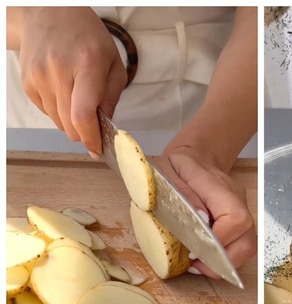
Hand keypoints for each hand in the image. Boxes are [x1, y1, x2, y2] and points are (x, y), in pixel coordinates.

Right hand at [16, 7, 125, 154]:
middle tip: (96, 129)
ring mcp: (38, 77)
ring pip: (58, 122)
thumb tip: (106, 129)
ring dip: (72, 121)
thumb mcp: (113, 64)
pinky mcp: (27, 83)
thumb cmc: (89, 39)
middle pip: (69, 124)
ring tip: (80, 99)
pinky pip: (47, 112)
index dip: (91, 138)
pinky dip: (59, 111)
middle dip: (85, 133)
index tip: (99, 149)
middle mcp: (58, 71)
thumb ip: (112, 98)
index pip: (83, 114)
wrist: (50, 15)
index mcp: (87, 65)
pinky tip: (65, 91)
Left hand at [153, 150, 256, 278]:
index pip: (235, 218)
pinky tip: (206, 256)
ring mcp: (242, 211)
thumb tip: (201, 220)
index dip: (219, 241)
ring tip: (200, 264)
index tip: (194, 252)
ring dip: (226, 263)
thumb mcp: (166, 173)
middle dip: (224, 261)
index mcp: (218, 186)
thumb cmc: (176, 165)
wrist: (195, 157)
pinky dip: (226, 257)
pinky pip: (241, 244)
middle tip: (197, 266)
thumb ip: (182, 194)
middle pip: (248, 240)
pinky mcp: (240, 221)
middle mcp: (237, 200)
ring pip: (247, 246)